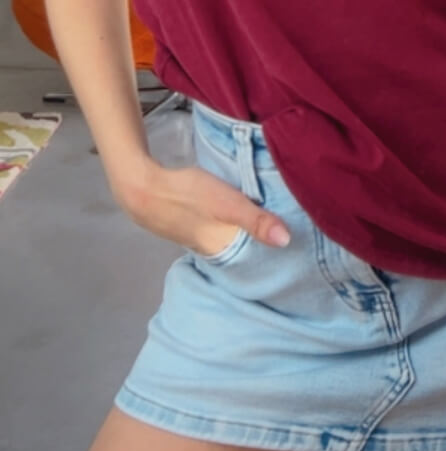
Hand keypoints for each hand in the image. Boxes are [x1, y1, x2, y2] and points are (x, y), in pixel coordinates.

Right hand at [114, 158, 290, 257]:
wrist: (143, 188)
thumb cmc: (188, 195)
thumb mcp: (227, 204)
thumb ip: (256, 221)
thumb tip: (287, 242)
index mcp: (223, 250)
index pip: (256, 262)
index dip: (275, 257)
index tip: (297, 253)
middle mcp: (213, 251)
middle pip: (245, 252)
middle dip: (264, 247)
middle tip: (291, 237)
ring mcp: (200, 240)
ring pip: (232, 241)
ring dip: (248, 236)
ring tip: (272, 225)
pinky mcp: (192, 226)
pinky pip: (220, 231)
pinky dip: (232, 227)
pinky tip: (240, 218)